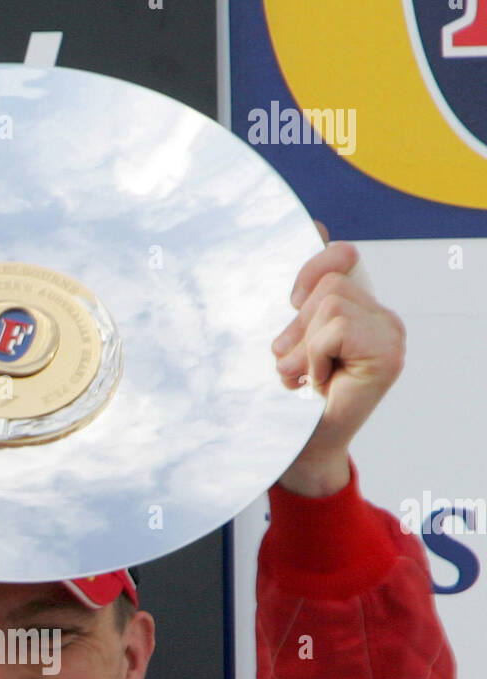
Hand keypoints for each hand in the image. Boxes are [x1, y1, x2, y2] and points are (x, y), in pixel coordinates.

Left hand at [272, 225, 405, 496]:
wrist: (303, 450)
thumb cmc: (293, 400)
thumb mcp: (292, 336)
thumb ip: (306, 292)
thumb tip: (316, 225)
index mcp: (364, 310)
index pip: (342, 257)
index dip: (311, 270)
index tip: (291, 302)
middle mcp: (384, 319)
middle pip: (329, 284)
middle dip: (298, 326)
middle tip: (295, 365)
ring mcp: (390, 335)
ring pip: (330, 305)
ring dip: (303, 346)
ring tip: (303, 377)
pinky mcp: (387, 353)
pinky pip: (335, 329)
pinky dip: (315, 356)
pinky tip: (320, 383)